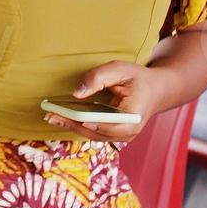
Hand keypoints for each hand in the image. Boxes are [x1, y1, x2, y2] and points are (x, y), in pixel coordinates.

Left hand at [41, 60, 166, 143]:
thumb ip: (98, 78)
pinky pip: (93, 132)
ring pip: (92, 135)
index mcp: (133, 117)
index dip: (90, 122)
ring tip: (51, 116)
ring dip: (71, 126)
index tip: (73, 118)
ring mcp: (121, 137)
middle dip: (72, 124)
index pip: (109, 124)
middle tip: (50, 114)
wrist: (156, 91)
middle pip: (96, 132)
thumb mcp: (120, 70)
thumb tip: (77, 93)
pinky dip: (78, 125)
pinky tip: (62, 117)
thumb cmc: (138, 78)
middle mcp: (128, 132)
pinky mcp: (114, 135)